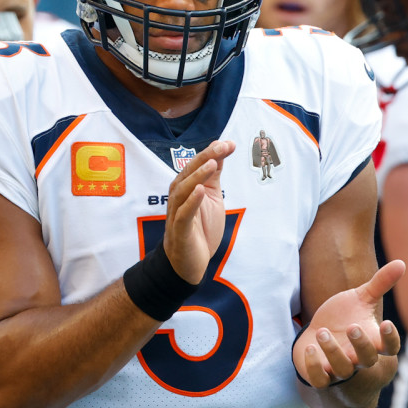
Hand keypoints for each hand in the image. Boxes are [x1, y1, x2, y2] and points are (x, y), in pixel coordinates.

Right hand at [162, 140, 234, 283]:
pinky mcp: (180, 230)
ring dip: (197, 176)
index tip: (229, 143)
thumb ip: (213, 177)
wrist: (188, 263)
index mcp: (186, 187)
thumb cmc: (199, 229)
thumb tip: (220, 153)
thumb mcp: (211, 198)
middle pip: (189, 172)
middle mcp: (179, 196)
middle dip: (205, 158)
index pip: (198, 165)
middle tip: (222, 147)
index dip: (212, 152)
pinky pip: (183, 214)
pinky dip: (191, 201)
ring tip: (212, 163)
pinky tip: (200, 190)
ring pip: (183, 190)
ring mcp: (177, 213)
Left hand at [294, 260, 404, 386]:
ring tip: (322, 332)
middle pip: (368, 360)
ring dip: (333, 352)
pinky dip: (315, 366)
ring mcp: (340, 369)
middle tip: (353, 327)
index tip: (386, 323)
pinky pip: (320, 379)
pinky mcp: (320, 376)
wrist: (317, 338)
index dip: (390, 339)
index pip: (390, 347)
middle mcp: (359, 358)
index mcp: (372, 341)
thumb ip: (380, 284)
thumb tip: (401, 262)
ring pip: (342, 369)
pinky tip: (310, 348)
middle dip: (361, 345)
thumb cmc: (344, 318)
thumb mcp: (360, 300)